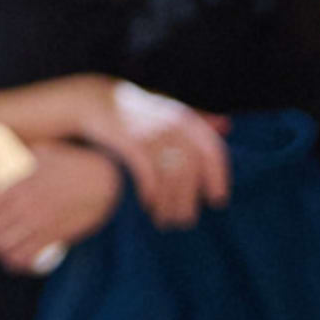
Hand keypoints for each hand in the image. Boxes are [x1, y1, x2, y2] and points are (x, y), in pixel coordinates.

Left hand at [0, 144, 122, 272]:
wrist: (105, 183)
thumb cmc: (73, 164)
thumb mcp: (43, 153)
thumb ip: (22, 158)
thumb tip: (2, 157)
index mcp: (19, 186)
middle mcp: (26, 208)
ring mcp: (40, 225)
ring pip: (3, 247)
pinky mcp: (54, 238)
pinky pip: (26, 257)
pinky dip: (14, 261)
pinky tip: (10, 257)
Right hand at [70, 80, 229, 227]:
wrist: (93, 98)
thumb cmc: (136, 110)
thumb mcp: (168, 110)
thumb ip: (197, 119)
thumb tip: (227, 125)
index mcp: (184, 118)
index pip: (212, 151)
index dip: (217, 177)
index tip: (217, 200)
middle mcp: (171, 123)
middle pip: (190, 168)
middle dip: (189, 197)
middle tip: (185, 220)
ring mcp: (150, 131)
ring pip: (170, 173)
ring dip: (169, 201)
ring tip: (164, 219)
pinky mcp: (129, 140)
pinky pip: (147, 171)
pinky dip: (150, 190)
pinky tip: (147, 204)